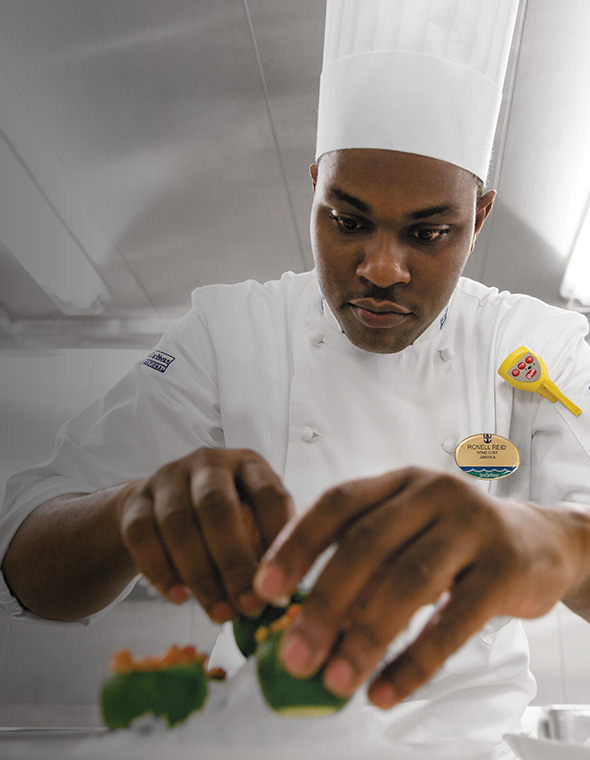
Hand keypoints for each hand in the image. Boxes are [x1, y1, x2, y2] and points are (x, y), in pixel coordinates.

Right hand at [118, 448, 293, 621]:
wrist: (160, 509)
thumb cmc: (223, 520)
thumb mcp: (252, 521)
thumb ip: (265, 549)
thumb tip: (276, 596)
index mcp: (249, 464)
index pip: (268, 493)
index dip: (277, 539)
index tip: (282, 582)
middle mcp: (209, 463)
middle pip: (218, 507)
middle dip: (234, 561)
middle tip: (248, 605)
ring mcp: (168, 477)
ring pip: (177, 523)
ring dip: (200, 575)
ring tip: (218, 612)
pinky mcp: (135, 499)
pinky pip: (141, 535)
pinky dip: (160, 570)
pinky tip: (179, 598)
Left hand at [254, 466, 579, 707]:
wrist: (538, 542)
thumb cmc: (454, 541)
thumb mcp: (407, 533)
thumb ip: (364, 562)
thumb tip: (306, 620)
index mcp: (398, 482)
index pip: (338, 503)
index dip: (297, 544)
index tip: (264, 590)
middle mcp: (432, 493)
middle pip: (367, 545)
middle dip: (325, 603)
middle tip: (295, 655)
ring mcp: (472, 526)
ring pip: (408, 581)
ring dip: (367, 638)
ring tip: (336, 682)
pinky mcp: (505, 568)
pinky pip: (455, 622)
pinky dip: (416, 662)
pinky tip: (386, 691)